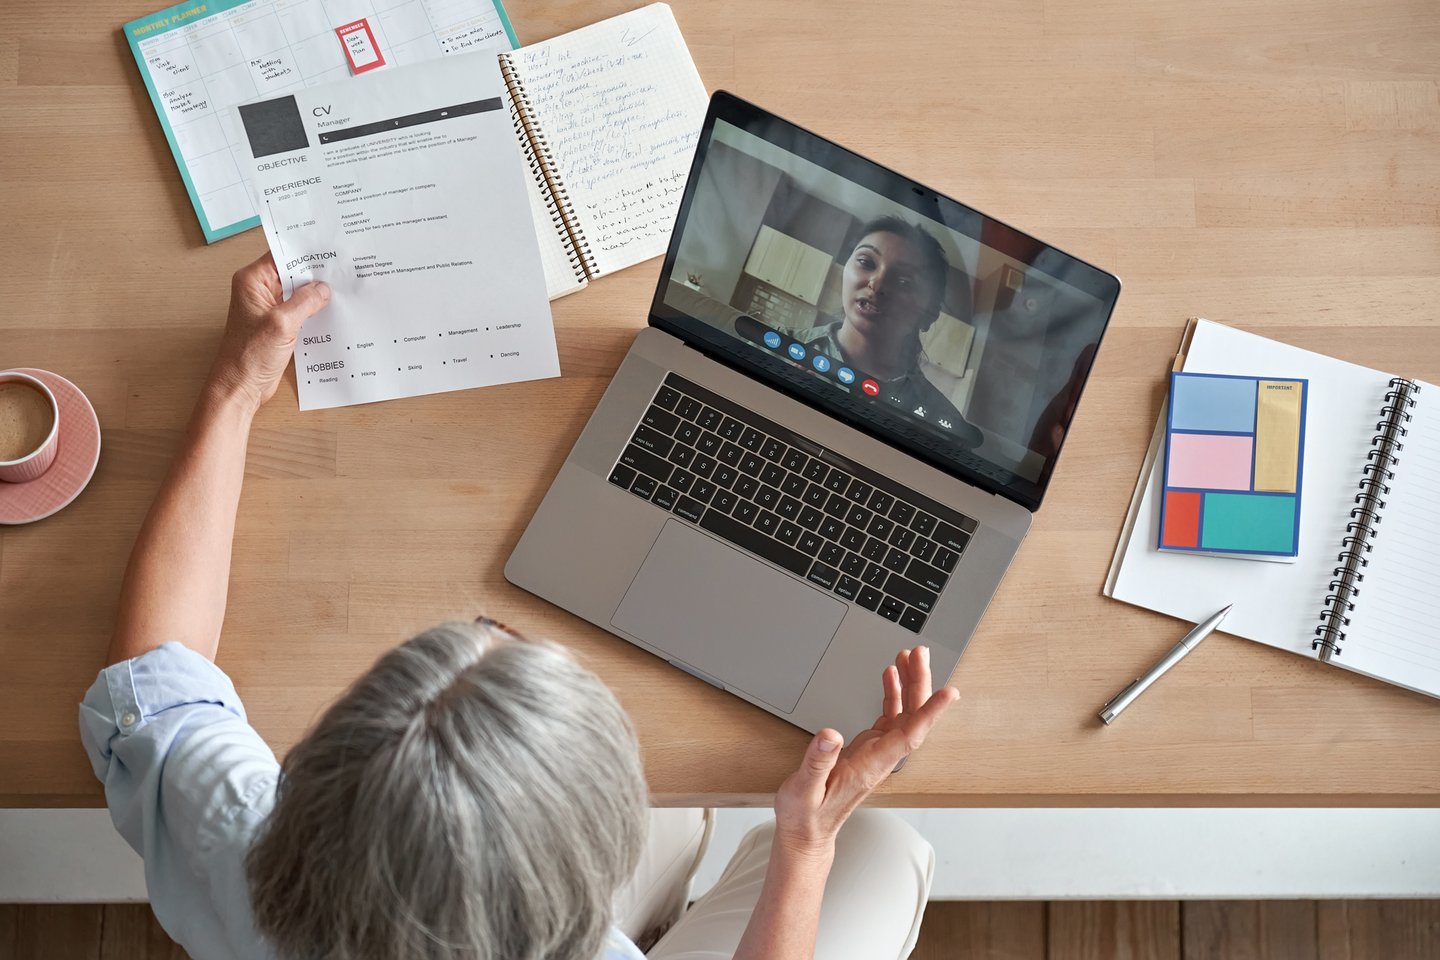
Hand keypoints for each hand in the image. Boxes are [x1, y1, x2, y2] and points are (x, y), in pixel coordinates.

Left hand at [208, 252, 329, 410]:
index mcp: (252, 281)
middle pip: (292, 273)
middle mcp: (259, 290)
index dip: (305, 253)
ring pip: (298, 292)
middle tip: (342, 271)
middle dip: (315, 274)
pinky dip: (313, 311)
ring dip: (316, 295)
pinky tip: (330, 312)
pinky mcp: (278, 324)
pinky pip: (300, 310)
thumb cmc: (248, 356)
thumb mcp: (282, 323)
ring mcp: (269, 308)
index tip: (330, 251)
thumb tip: (323, 288)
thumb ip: (305, 302)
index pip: (282, 255)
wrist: (241, 386)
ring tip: (340, 291)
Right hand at [773, 645, 957, 860]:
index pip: (909, 737)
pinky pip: (890, 717)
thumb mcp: (803, 790)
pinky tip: (891, 676)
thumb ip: (817, 762)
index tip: (950, 693)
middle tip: (920, 653)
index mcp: (870, 767)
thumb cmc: (805, 816)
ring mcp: (876, 753)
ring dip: (909, 684)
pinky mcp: (868, 749)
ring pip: (904, 714)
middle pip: (911, 718)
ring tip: (908, 656)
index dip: (930, 713)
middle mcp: (880, 758)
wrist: (808, 833)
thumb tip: (830, 734)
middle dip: (920, 683)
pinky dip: (893, 694)